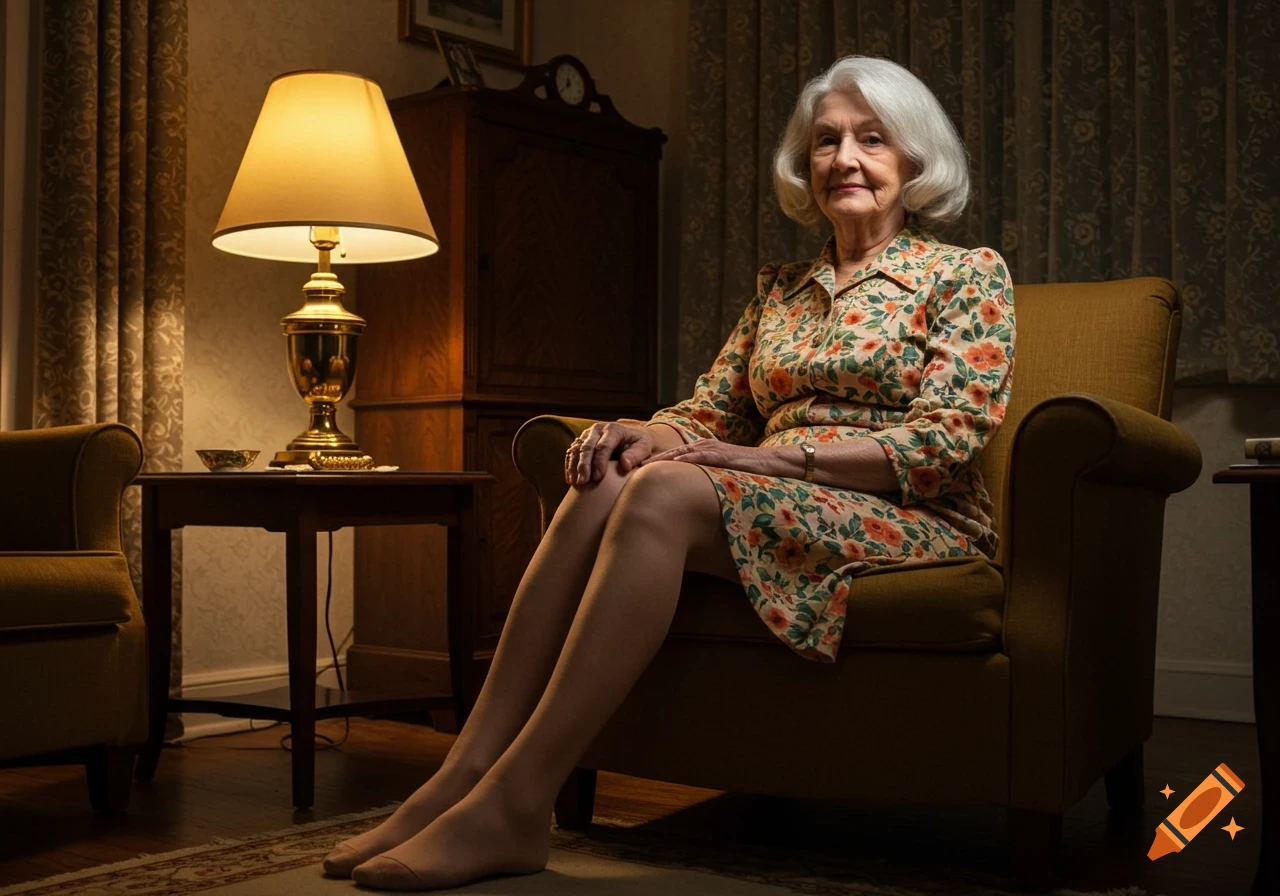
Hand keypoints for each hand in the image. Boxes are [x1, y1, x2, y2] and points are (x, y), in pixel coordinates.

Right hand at [565, 422, 654, 486]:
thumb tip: (625, 465)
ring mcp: (588, 435)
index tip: (598, 478)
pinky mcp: (581, 441)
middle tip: (582, 482)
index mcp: (614, 429)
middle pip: (587, 447)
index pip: (603, 446)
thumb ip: (636, 455)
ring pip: (576, 449)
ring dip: (574, 466)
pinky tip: (570, 479)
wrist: (633, 437)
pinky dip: (570, 465)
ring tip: (575, 483)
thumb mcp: (644, 448)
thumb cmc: (640, 444)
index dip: (599, 462)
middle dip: (583, 465)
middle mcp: (598, 429)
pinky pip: (572, 452)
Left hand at [637, 440, 771, 474]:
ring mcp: (715, 450)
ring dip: (664, 458)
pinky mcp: (724, 456)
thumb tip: (690, 493)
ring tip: (646, 465)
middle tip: (633, 466)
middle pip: (674, 453)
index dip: (656, 461)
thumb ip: (706, 478)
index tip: (638, 468)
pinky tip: (674, 464)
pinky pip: (703, 457)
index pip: (675, 456)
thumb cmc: (747, 471)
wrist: (770, 462)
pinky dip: (688, 460)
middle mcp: (706, 447)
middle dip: (654, 459)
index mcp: (704, 451)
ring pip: (684, 453)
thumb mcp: (721, 474)